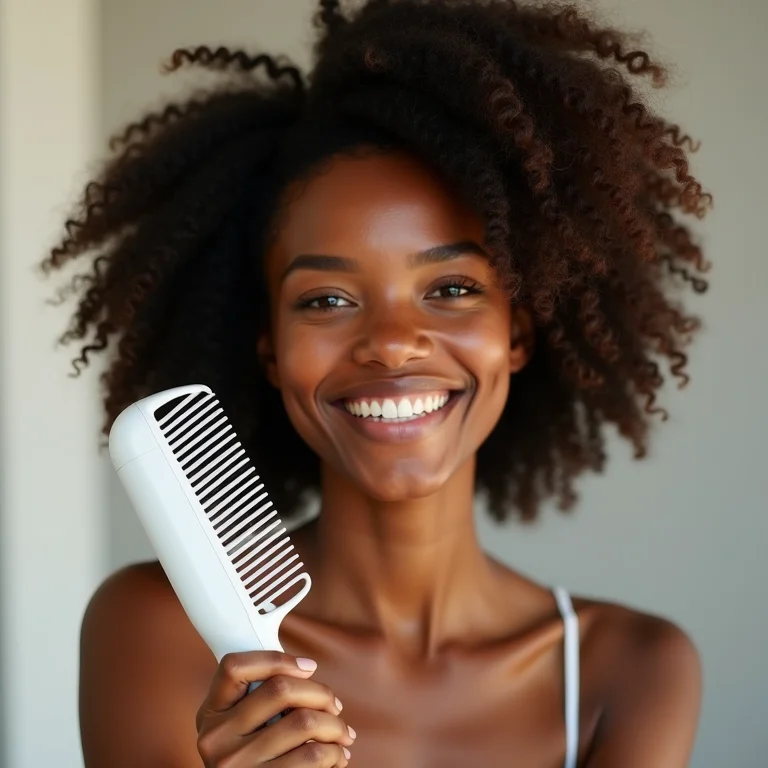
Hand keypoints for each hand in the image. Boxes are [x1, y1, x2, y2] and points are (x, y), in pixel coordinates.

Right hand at [195, 651, 354, 766]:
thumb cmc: (253, 758)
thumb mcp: (238, 727)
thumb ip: (258, 698)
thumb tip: (306, 669)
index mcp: (211, 713)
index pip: (234, 666)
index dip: (276, 658)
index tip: (309, 666)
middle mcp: (217, 738)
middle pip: (280, 689)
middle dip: (321, 693)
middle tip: (335, 706)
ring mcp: (237, 765)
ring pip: (304, 722)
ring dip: (335, 725)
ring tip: (343, 733)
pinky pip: (312, 756)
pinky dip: (334, 752)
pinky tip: (336, 755)